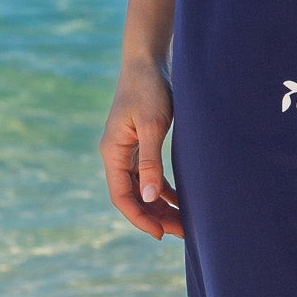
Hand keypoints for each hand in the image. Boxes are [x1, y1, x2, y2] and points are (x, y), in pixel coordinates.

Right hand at [99, 57, 184, 239]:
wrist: (148, 62)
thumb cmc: (150, 89)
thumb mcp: (153, 125)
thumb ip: (151, 161)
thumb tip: (149, 197)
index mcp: (113, 152)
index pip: (121, 196)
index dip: (139, 218)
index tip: (159, 234)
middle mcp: (117, 155)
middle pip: (132, 196)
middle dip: (154, 216)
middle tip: (181, 233)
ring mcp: (128, 151)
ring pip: (142, 188)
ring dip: (160, 206)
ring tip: (183, 223)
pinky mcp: (141, 144)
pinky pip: (149, 176)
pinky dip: (163, 189)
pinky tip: (180, 200)